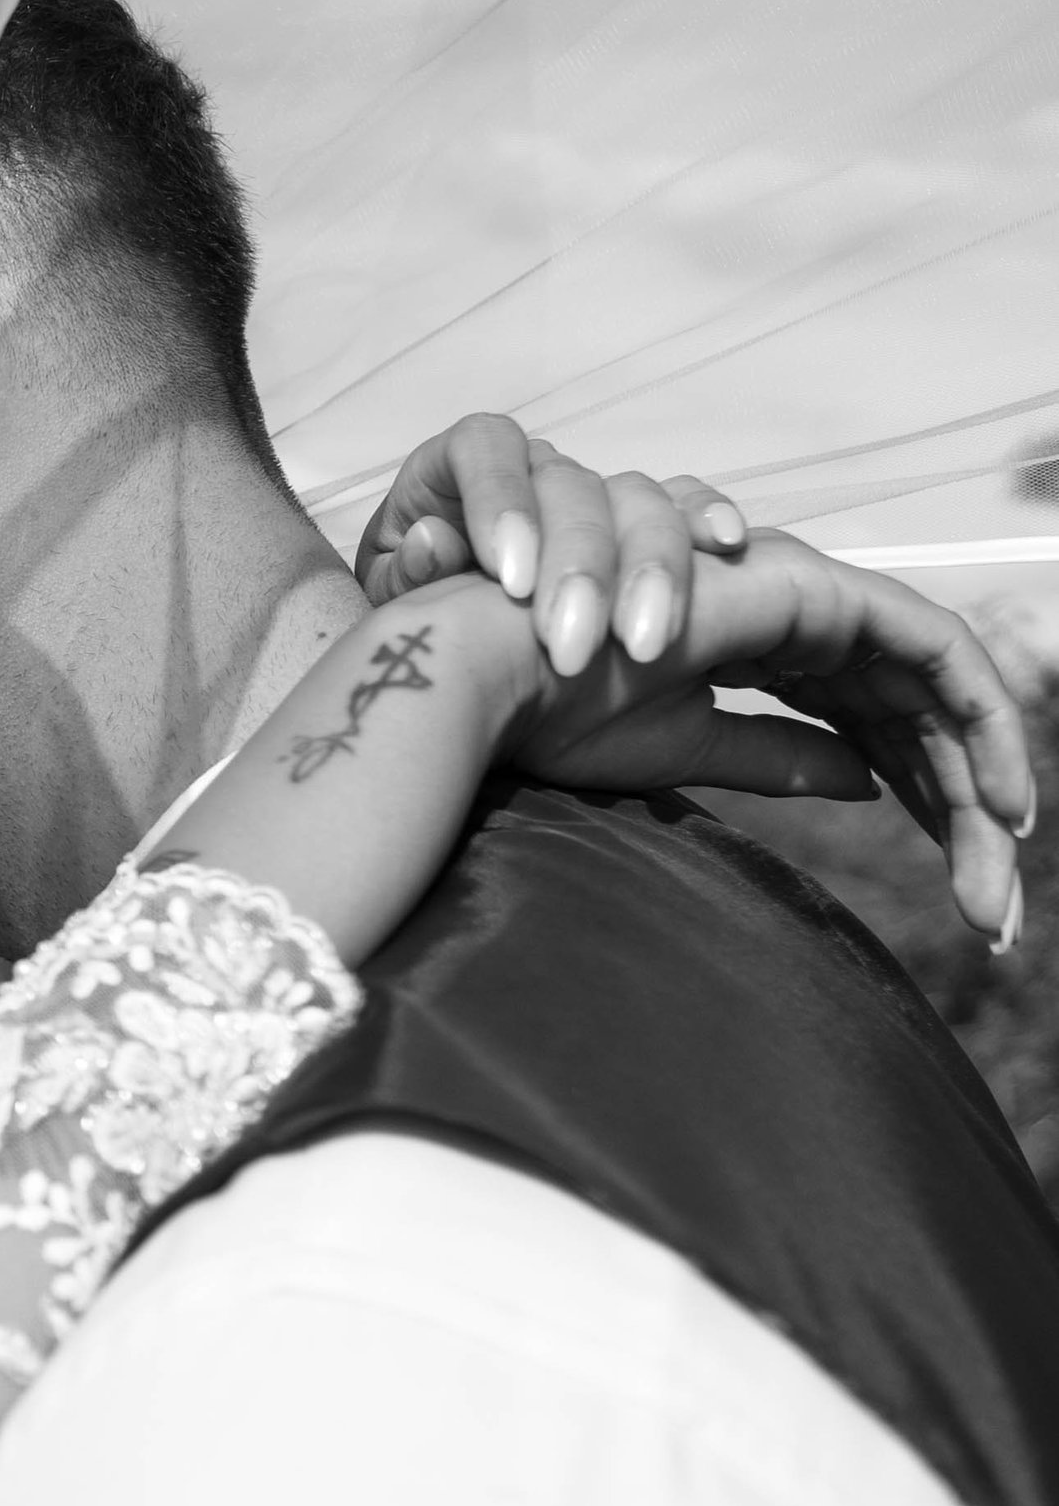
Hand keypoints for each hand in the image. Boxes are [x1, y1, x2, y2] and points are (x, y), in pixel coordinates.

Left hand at [356, 414, 747, 678]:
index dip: (501, 498)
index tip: (510, 577)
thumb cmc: (419, 614)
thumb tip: (434, 540)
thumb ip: (407, 574)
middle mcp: (534, 472)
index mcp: (459, 469)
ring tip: (644, 644)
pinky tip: (726, 546)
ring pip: (638, 501)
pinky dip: (708, 518)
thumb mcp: (395, 604)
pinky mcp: (646, 530)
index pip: (485, 446)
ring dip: (648, 569)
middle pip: (571, 486)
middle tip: (573, 646)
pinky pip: (687, 508)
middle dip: (579, 565)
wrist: (457, 648)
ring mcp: (596, 498)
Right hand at [489, 537, 1032, 943]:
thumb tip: (867, 782)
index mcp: (765, 647)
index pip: (873, 722)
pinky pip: (936, 647)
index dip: (928, 797)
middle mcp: (799, 615)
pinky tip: (997, 798)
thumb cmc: (564, 710)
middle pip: (916, 713)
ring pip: (939, 687)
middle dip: (968, 809)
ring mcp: (813, 597)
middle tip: (994, 912)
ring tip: (996, 877)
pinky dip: (980, 715)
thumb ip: (781, 759)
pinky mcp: (820, 593)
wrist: (509, 672)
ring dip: (981, 779)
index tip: (963, 888)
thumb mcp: (693, 751)